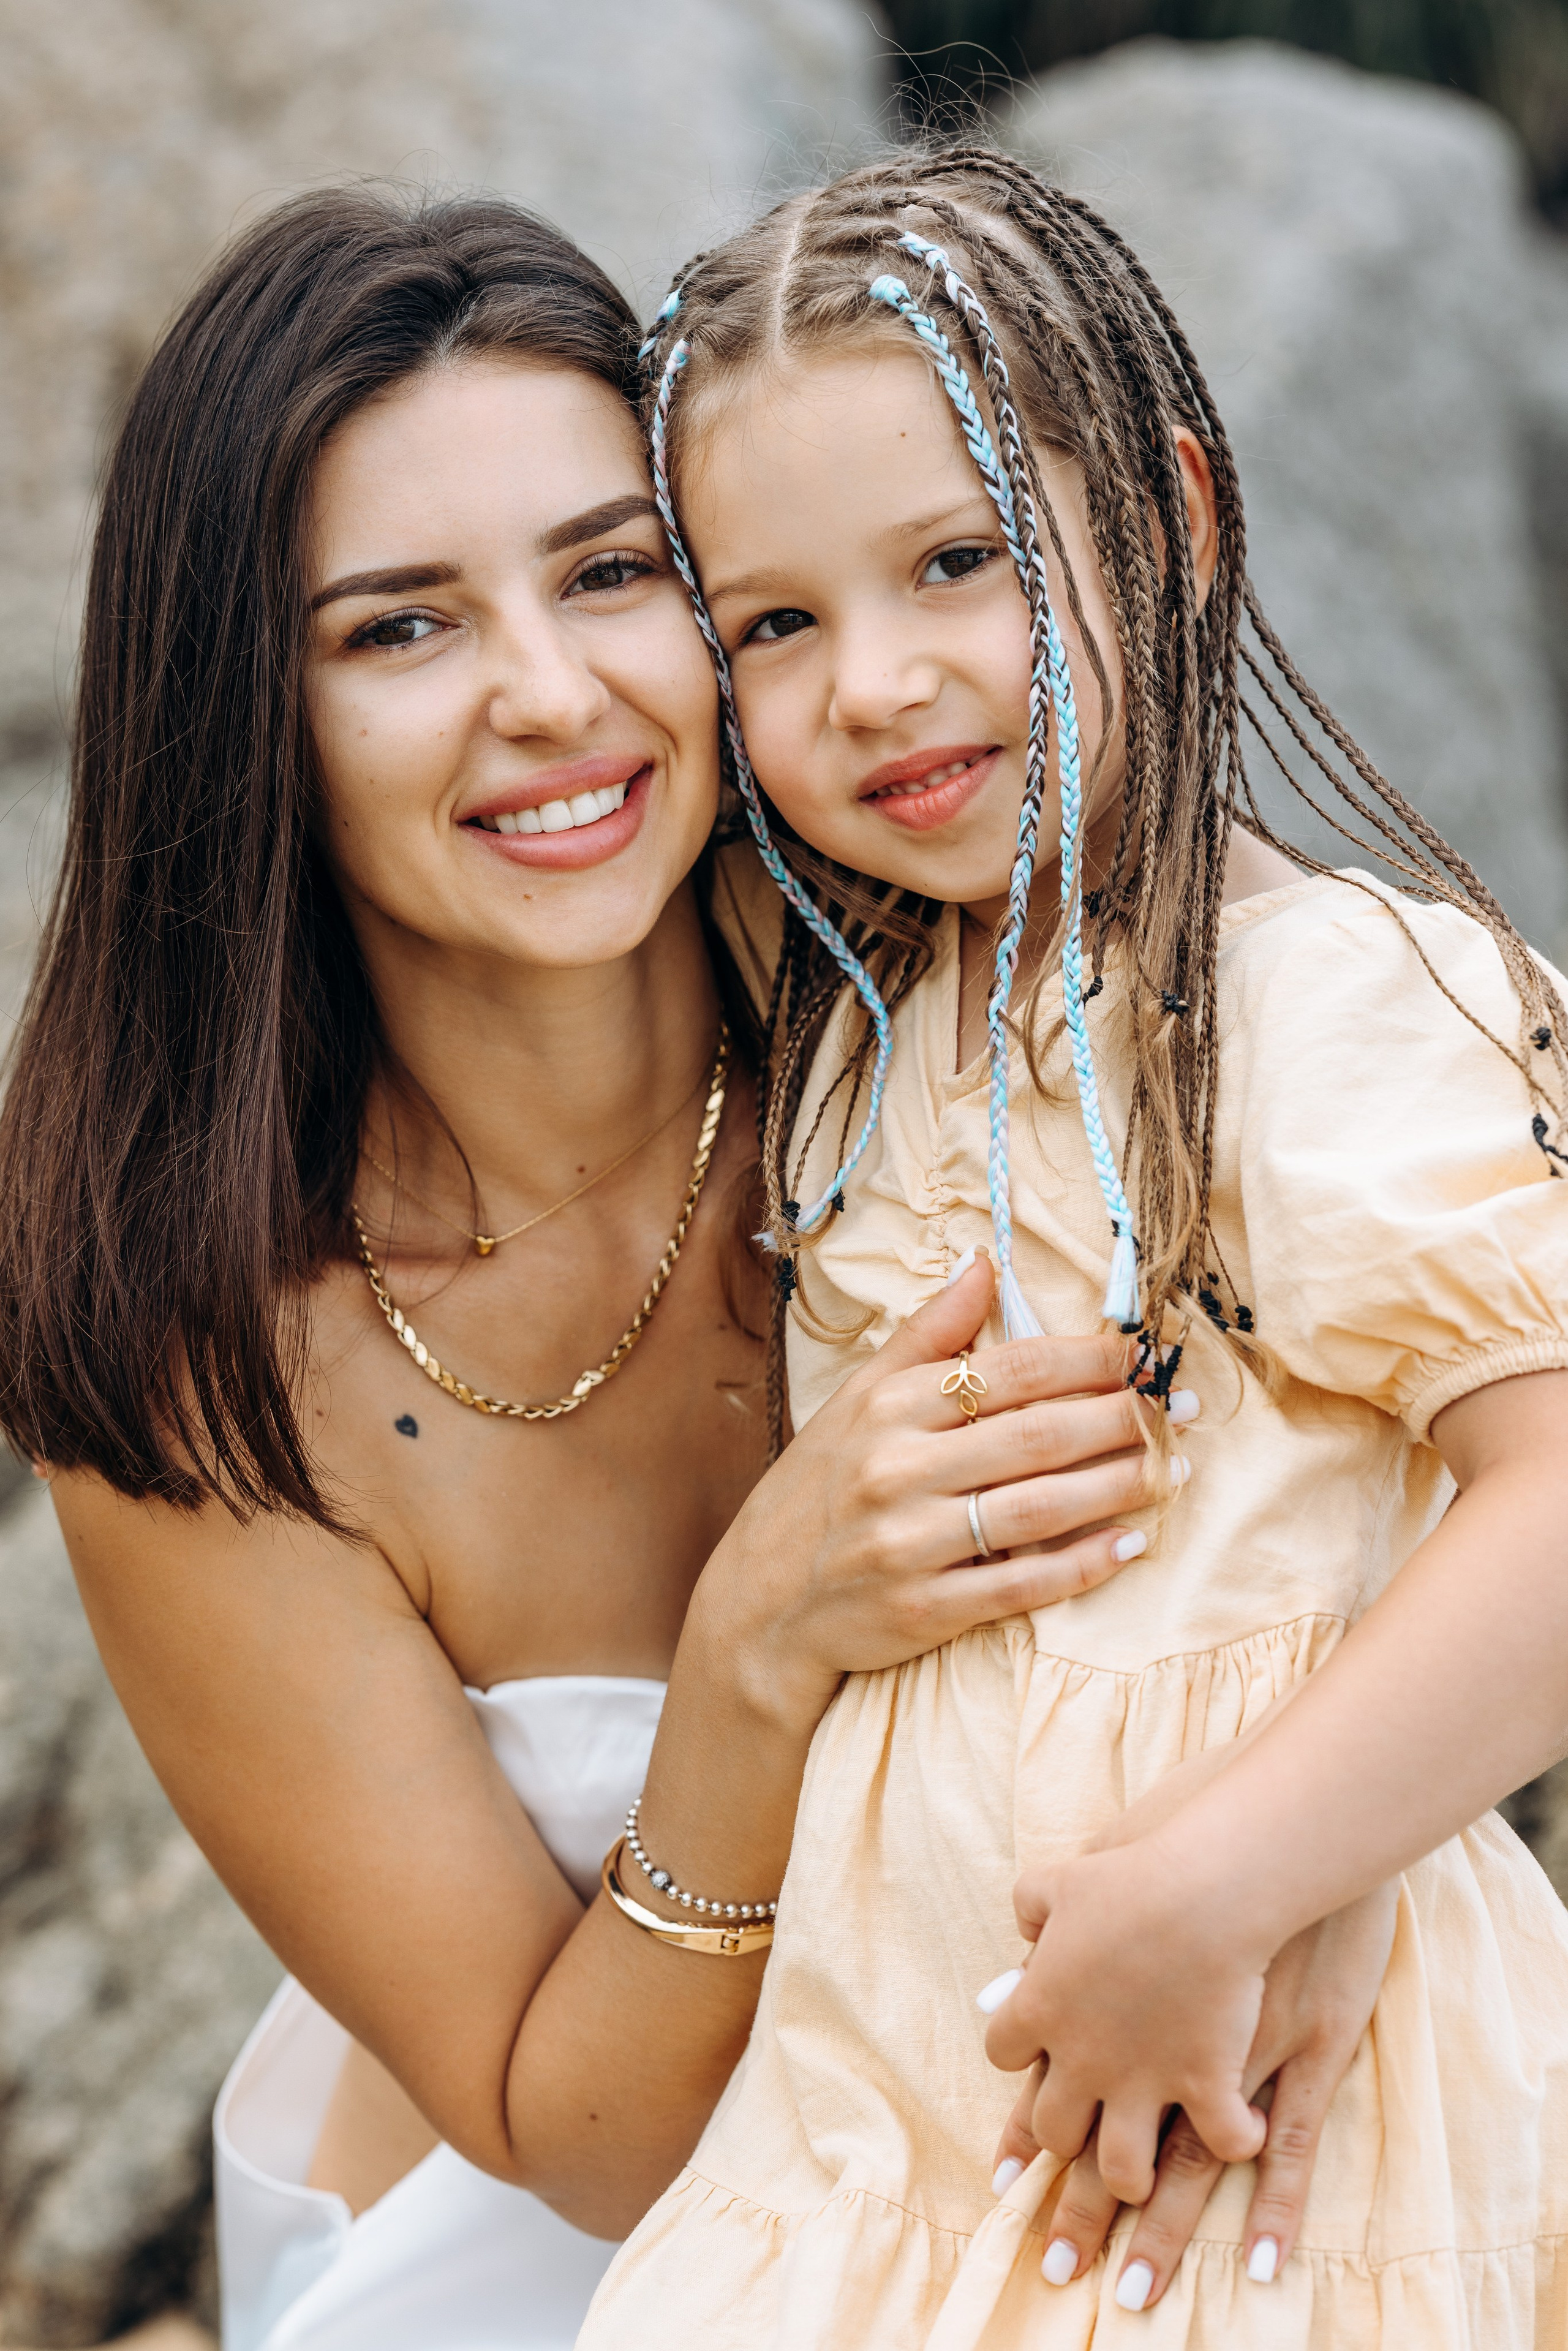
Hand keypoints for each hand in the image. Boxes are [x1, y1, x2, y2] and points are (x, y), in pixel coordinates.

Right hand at [691, 1254, 1188, 1730]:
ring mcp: (911, 1543)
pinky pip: (1021, 1584)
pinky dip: (1082, 1564)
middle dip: (1122, 1418)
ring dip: (1119, 1486)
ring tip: (1174, 1469)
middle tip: (1179, 1408)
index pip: (1011, 1370)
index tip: (1143, 1353)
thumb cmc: (819, 1491)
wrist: (760, 1604)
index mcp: (888, 1408)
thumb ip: (925, 1335)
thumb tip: (981, 1263)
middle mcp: (899, 1469)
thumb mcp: (856, 1401)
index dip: (1087, 1359)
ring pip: (1040, 1506)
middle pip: (1038, 1435)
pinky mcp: (925, 1609)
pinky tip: (1131, 1545)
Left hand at [985, 1834, 1267, 2205]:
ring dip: (1131, 2177)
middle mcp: (1084, 2058)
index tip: (1034, 2050)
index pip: (1001, 2052)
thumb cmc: (1129, 1877)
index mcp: (1041, 2007)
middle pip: (1054, 2129)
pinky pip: (1221, 2142)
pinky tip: (1245, 2131)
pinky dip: (1237, 2140)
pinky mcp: (1208, 2084)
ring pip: (1121, 2169)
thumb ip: (1032, 1905)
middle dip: (1064, 2136)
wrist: (1202, 1891)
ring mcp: (1146, 2080)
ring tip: (1145, 2173)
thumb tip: (1029, 1928)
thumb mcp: (1058, 1879)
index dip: (1016, 2051)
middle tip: (1082, 2131)